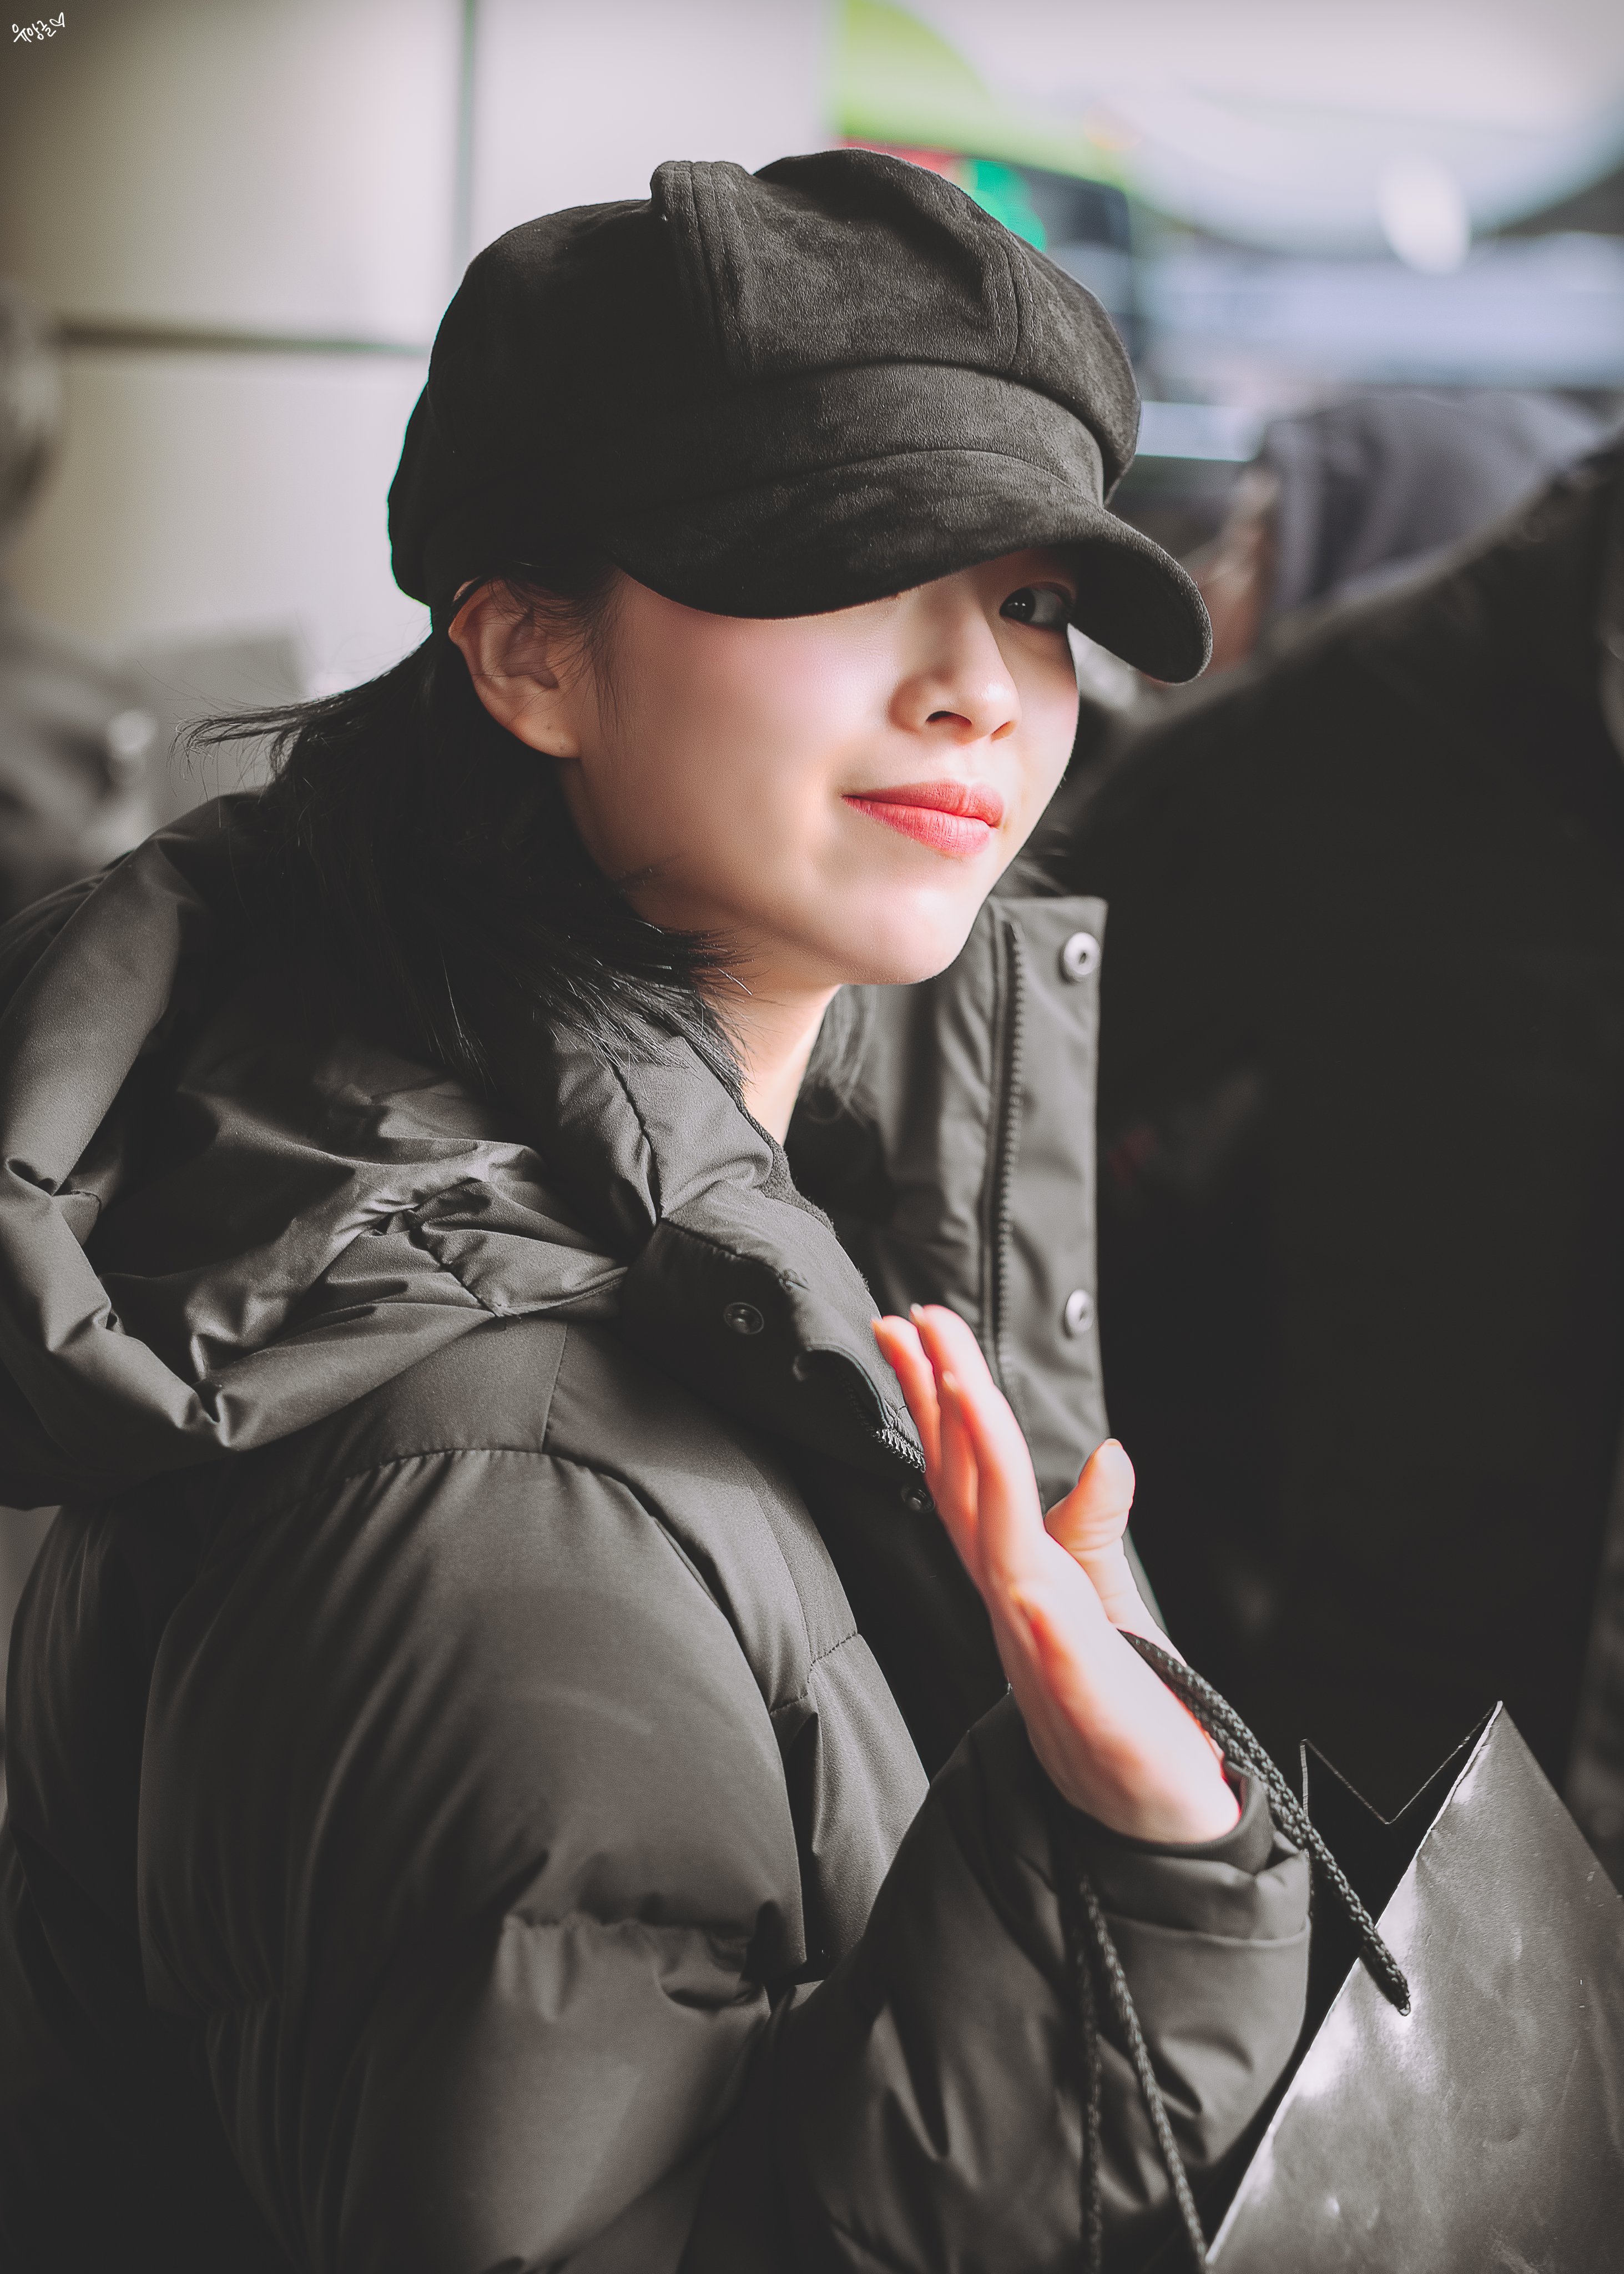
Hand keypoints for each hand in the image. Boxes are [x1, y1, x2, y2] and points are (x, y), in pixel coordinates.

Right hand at [873, 1304, 1238, 1843]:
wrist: (1149, 1827)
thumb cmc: (1125, 1714)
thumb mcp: (1108, 1605)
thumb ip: (1090, 1531)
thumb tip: (1106, 1453)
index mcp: (1020, 1580)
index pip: (965, 1474)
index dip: (935, 1400)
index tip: (911, 1328)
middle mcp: (1020, 1608)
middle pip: (969, 1490)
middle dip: (941, 1403)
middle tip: (914, 1323)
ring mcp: (1049, 1659)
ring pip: (1003, 1551)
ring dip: (979, 1471)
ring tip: (961, 1392)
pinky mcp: (1099, 1715)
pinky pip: (1065, 1663)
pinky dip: (1047, 1621)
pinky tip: (1038, 1588)